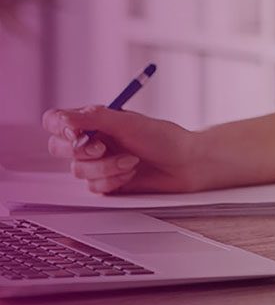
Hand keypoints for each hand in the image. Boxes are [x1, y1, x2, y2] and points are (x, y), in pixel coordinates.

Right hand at [42, 105, 202, 194]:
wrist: (185, 164)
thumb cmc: (163, 138)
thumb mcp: (129, 122)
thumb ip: (95, 118)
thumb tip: (64, 118)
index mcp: (96, 121)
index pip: (57, 121)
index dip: (59, 127)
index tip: (76, 132)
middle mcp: (93, 140)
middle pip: (59, 148)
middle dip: (81, 151)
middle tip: (102, 148)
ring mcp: (98, 163)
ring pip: (77, 170)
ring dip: (105, 167)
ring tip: (130, 160)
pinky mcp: (106, 183)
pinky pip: (93, 187)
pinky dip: (113, 179)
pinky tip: (131, 173)